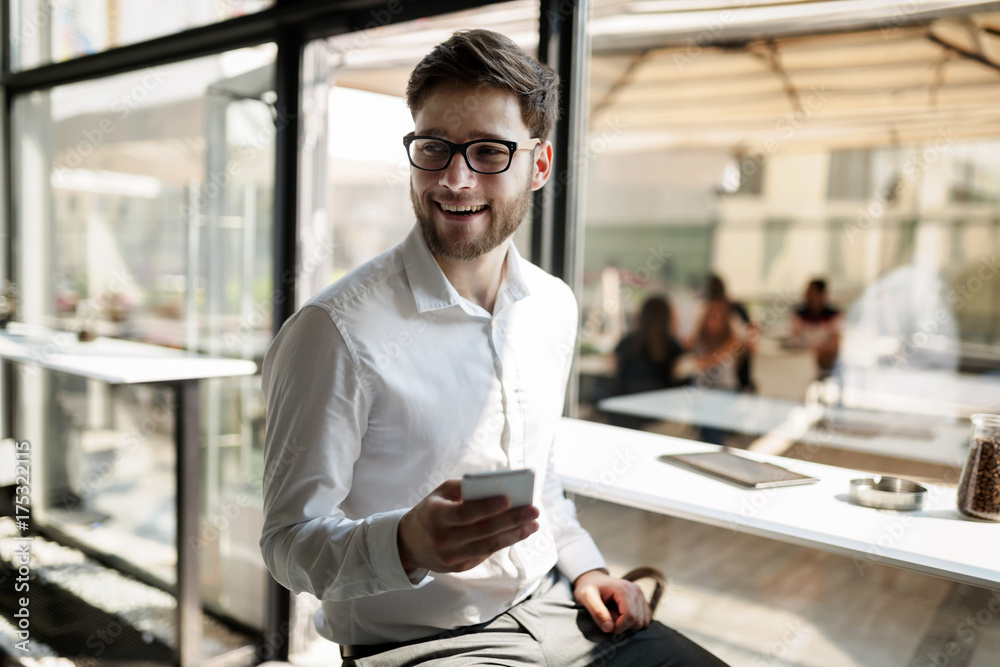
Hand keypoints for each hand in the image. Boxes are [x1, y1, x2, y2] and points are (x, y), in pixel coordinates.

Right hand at [397, 479, 538, 573]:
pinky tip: (518, 532)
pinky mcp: (459, 567)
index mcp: (435, 516)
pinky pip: (485, 553)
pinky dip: (503, 542)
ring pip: (489, 546)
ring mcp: (451, 557)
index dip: (487, 507)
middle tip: (534, 511)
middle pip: (483, 531)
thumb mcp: (440, 493)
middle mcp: (442, 539)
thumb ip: (464, 488)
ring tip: (533, 524)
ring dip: (515, 535)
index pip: (465, 513)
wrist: (409, 543)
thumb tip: (497, 487)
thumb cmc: (432, 510)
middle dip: (512, 520)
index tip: (509, 498)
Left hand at [574, 569, 651, 633]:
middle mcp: (636, 591)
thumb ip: (597, 612)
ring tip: (614, 614)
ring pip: (643, 622)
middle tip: (609, 616)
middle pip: (638, 621)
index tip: (606, 625)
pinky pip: (645, 619)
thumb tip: (609, 628)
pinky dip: (633, 622)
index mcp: (625, 589)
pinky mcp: (642, 601)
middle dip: (622, 625)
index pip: (630, 617)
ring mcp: (641, 595)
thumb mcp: (586, 597)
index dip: (619, 627)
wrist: (592, 580)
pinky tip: (621, 615)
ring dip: (628, 624)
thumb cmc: (588, 587)